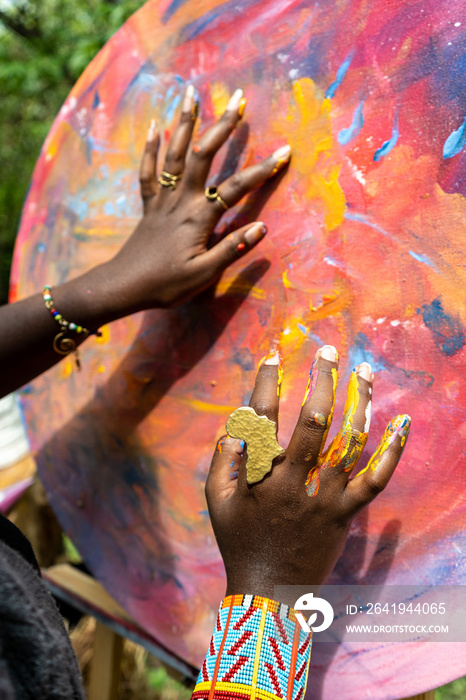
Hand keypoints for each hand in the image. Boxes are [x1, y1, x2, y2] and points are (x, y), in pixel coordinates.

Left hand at [106, 86, 290, 312]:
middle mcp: (180, 201)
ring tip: (191, 93)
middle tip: (238, 98)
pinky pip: (148, 170)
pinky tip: (157, 125)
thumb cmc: (167, 285)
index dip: (261, 170)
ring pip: (173, 154)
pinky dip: (151, 147)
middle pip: (201, 156)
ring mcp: (162, 199)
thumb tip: (262, 227)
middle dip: (221, 126)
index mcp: (198, 218)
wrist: (124, 286)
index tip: (284, 151)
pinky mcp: (148, 204)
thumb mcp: (204, 274)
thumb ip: (231, 249)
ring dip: (184, 122)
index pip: (235, 189)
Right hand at [205, 345, 410, 605]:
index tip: (273, 354)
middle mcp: (299, 484)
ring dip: (359, 403)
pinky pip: (376, 479)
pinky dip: (392, 450)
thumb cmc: (241, 543)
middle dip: (322, 381)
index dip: (267, 383)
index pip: (265, 419)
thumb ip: (222, 462)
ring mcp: (328, 498)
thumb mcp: (217, 504)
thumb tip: (236, 424)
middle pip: (315, 422)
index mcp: (263, 478)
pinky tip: (403, 422)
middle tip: (329, 350)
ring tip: (365, 371)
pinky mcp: (348, 512)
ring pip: (349, 443)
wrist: (271, 593)